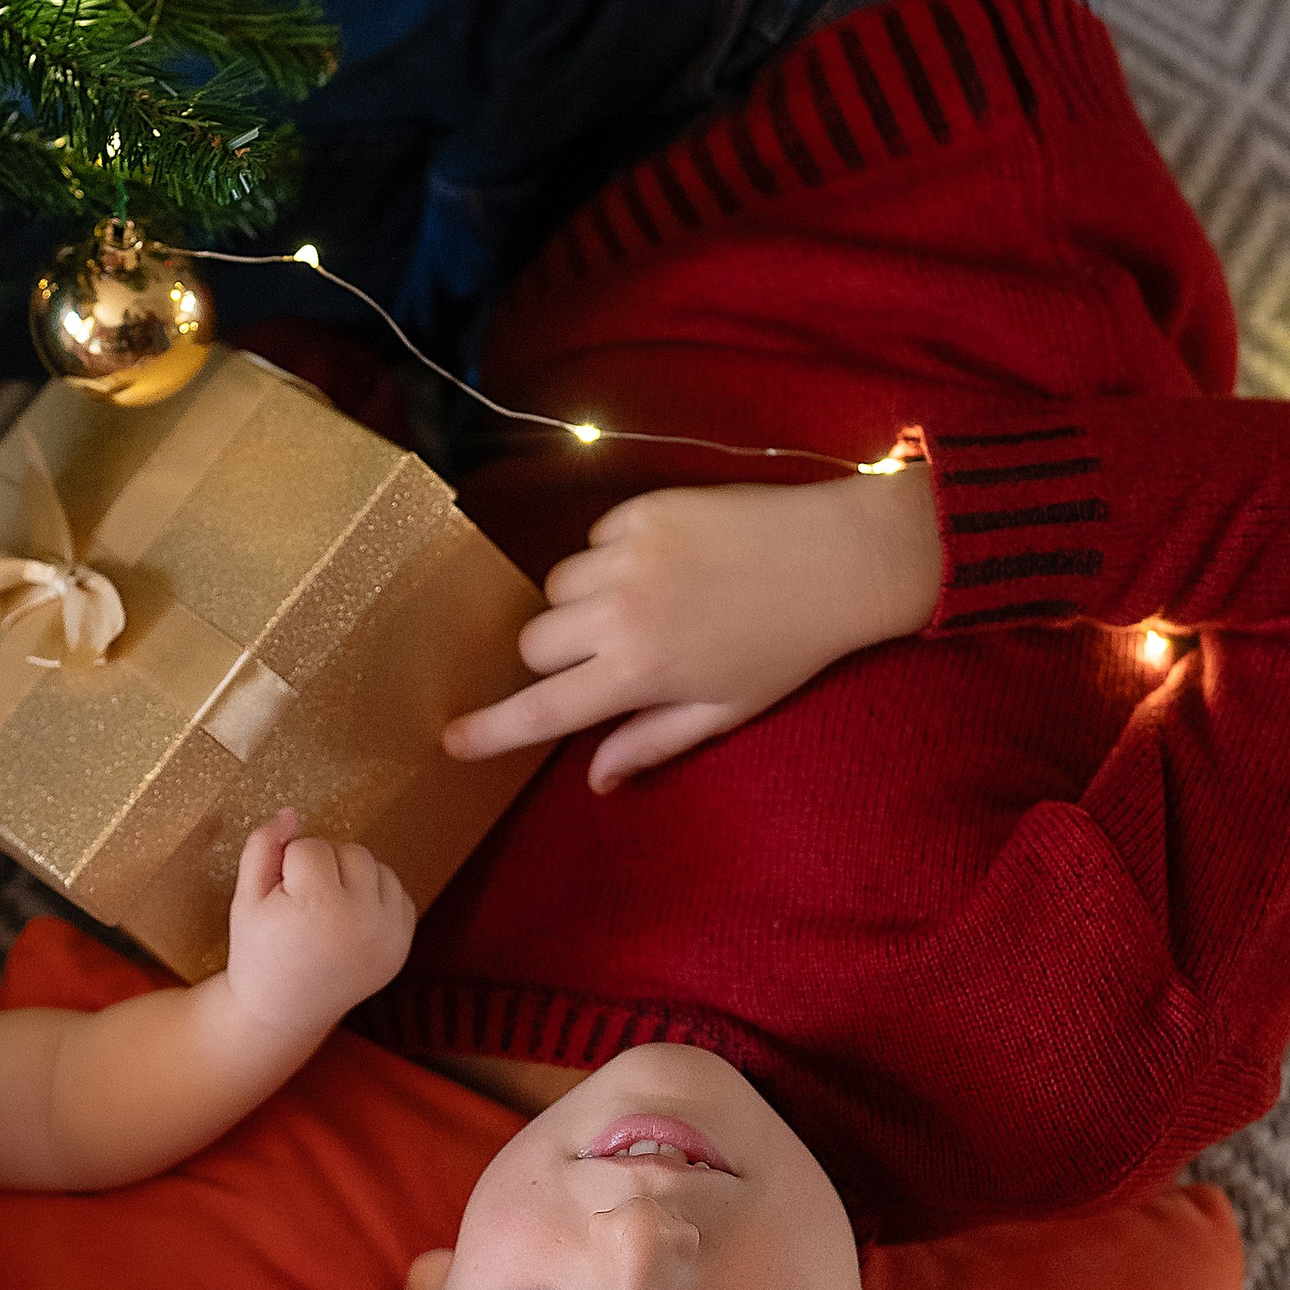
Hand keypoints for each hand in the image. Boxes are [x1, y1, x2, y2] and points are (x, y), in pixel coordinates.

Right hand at [223, 810, 415, 1038]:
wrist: (285, 1011)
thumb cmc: (259, 953)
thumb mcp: (246, 901)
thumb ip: (263, 849)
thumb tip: (291, 814)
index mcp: (320, 909)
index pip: (311, 847)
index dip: (287, 865)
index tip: (279, 899)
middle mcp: (363, 921)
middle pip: (350, 851)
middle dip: (323, 866)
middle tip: (301, 903)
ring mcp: (389, 935)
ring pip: (377, 867)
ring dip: (351, 876)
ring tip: (325, 909)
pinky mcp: (403, 945)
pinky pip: (397, 892)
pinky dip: (374, 896)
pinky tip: (348, 920)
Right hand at [444, 466, 943, 792]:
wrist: (839, 557)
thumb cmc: (787, 646)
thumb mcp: (724, 709)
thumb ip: (651, 742)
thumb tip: (596, 779)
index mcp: (639, 671)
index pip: (541, 708)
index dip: (491, 729)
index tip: (451, 739)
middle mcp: (620, 611)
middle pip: (533, 642)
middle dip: (556, 657)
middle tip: (608, 658)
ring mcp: (626, 553)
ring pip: (557, 588)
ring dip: (582, 605)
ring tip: (643, 604)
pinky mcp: (639, 509)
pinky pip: (591, 541)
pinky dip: (610, 557)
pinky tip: (664, 564)